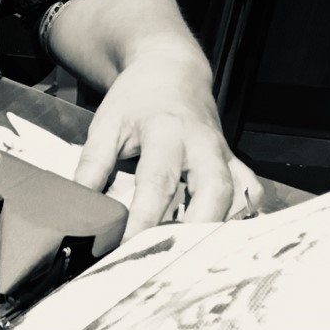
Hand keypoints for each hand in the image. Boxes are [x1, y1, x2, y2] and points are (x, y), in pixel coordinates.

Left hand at [73, 50, 264, 239]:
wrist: (171, 71)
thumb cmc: (135, 101)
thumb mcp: (106, 125)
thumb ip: (92, 166)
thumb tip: (80, 207)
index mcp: (166, 131)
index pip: (158, 181)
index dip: (145, 218)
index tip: (128, 246)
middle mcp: (203, 144)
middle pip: (214, 190)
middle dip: (197, 228)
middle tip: (172, 259)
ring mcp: (224, 154)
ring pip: (239, 195)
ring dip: (220, 227)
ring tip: (194, 257)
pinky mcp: (235, 163)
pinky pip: (250, 193)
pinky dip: (240, 218)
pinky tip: (221, 240)